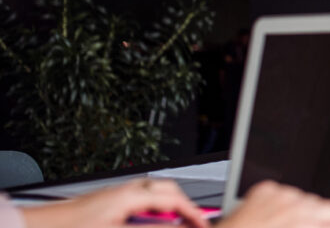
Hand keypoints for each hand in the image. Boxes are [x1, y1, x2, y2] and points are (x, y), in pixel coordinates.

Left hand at [21, 178, 207, 227]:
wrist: (42, 226)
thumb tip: (178, 226)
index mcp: (132, 194)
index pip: (175, 200)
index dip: (194, 214)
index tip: (204, 224)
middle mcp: (125, 189)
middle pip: (167, 189)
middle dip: (183, 205)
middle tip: (192, 221)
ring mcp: (115, 193)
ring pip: (152, 193)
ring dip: (166, 207)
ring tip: (172, 222)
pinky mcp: (106, 201)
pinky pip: (138, 199)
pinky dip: (150, 209)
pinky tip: (145, 221)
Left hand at [216, 180, 329, 227]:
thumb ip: (313, 226)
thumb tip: (325, 224)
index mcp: (303, 218)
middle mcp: (292, 201)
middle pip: (319, 203)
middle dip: (318, 219)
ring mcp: (277, 193)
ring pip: (301, 197)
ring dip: (300, 211)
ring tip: (288, 226)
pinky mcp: (263, 190)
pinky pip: (282, 193)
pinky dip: (281, 205)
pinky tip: (273, 220)